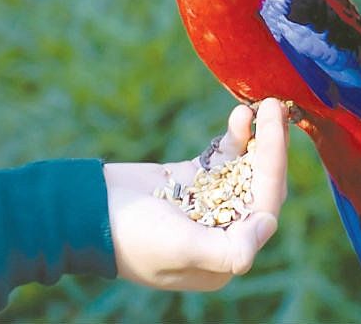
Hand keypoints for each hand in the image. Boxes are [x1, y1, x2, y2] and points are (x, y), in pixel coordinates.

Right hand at [103, 98, 288, 290]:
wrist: (86, 212)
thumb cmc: (131, 237)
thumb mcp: (181, 247)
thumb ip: (230, 249)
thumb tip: (268, 225)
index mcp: (225, 257)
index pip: (263, 208)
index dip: (273, 168)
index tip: (275, 129)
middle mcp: (224, 231)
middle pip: (259, 186)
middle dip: (270, 147)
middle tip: (274, 106)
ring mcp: (210, 203)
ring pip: (246, 169)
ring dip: (256, 138)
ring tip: (261, 104)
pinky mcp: (196, 180)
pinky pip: (225, 159)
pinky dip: (234, 138)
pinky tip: (239, 115)